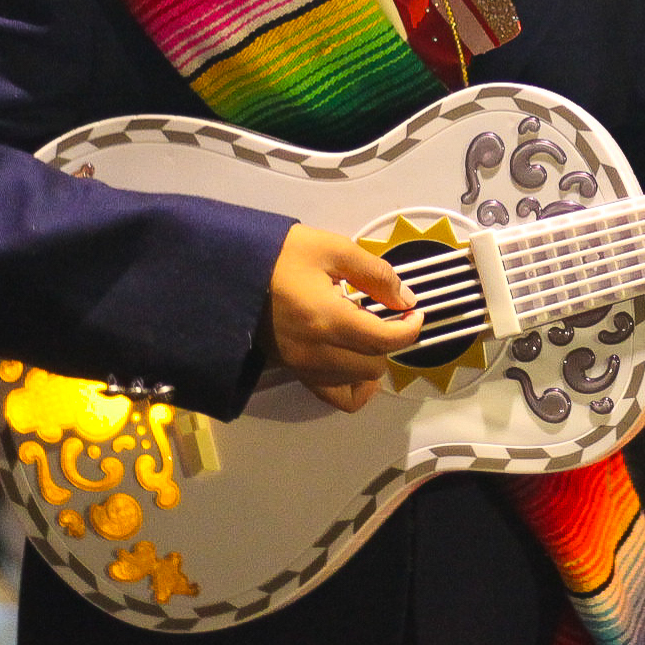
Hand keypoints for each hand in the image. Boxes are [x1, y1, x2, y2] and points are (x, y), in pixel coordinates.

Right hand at [261, 224, 422, 412]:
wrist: (229, 269)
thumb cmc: (281, 254)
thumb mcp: (333, 248)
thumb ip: (375, 274)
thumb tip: (405, 299)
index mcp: (328, 320)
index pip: (386, 341)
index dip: (410, 329)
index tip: (414, 312)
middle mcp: (316, 353)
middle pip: (374, 366)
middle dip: (388, 342)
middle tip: (383, 314)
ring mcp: (302, 366)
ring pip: (357, 385)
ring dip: (370, 361)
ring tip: (365, 333)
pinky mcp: (293, 370)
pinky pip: (332, 396)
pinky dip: (352, 385)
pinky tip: (353, 360)